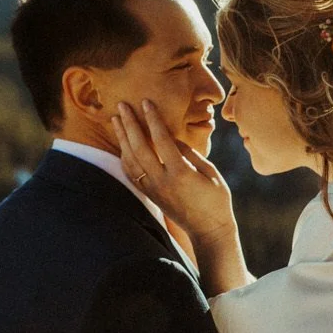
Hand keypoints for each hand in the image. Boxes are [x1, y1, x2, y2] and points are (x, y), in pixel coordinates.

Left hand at [112, 100, 234, 245]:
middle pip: (139, 147)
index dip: (152, 119)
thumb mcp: (210, 172)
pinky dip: (124, 157)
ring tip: (116, 120)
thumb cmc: (216, 199)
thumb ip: (191, 153)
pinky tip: (122, 144)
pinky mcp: (150, 195)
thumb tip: (173, 138)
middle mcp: (162, 180)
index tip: (146, 102)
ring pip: (130, 160)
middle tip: (122, 105)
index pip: (161, 139)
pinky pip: (130, 173)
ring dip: (122, 138)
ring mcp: (153, 189)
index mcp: (181, 172)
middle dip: (130, 124)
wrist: (208, 230)